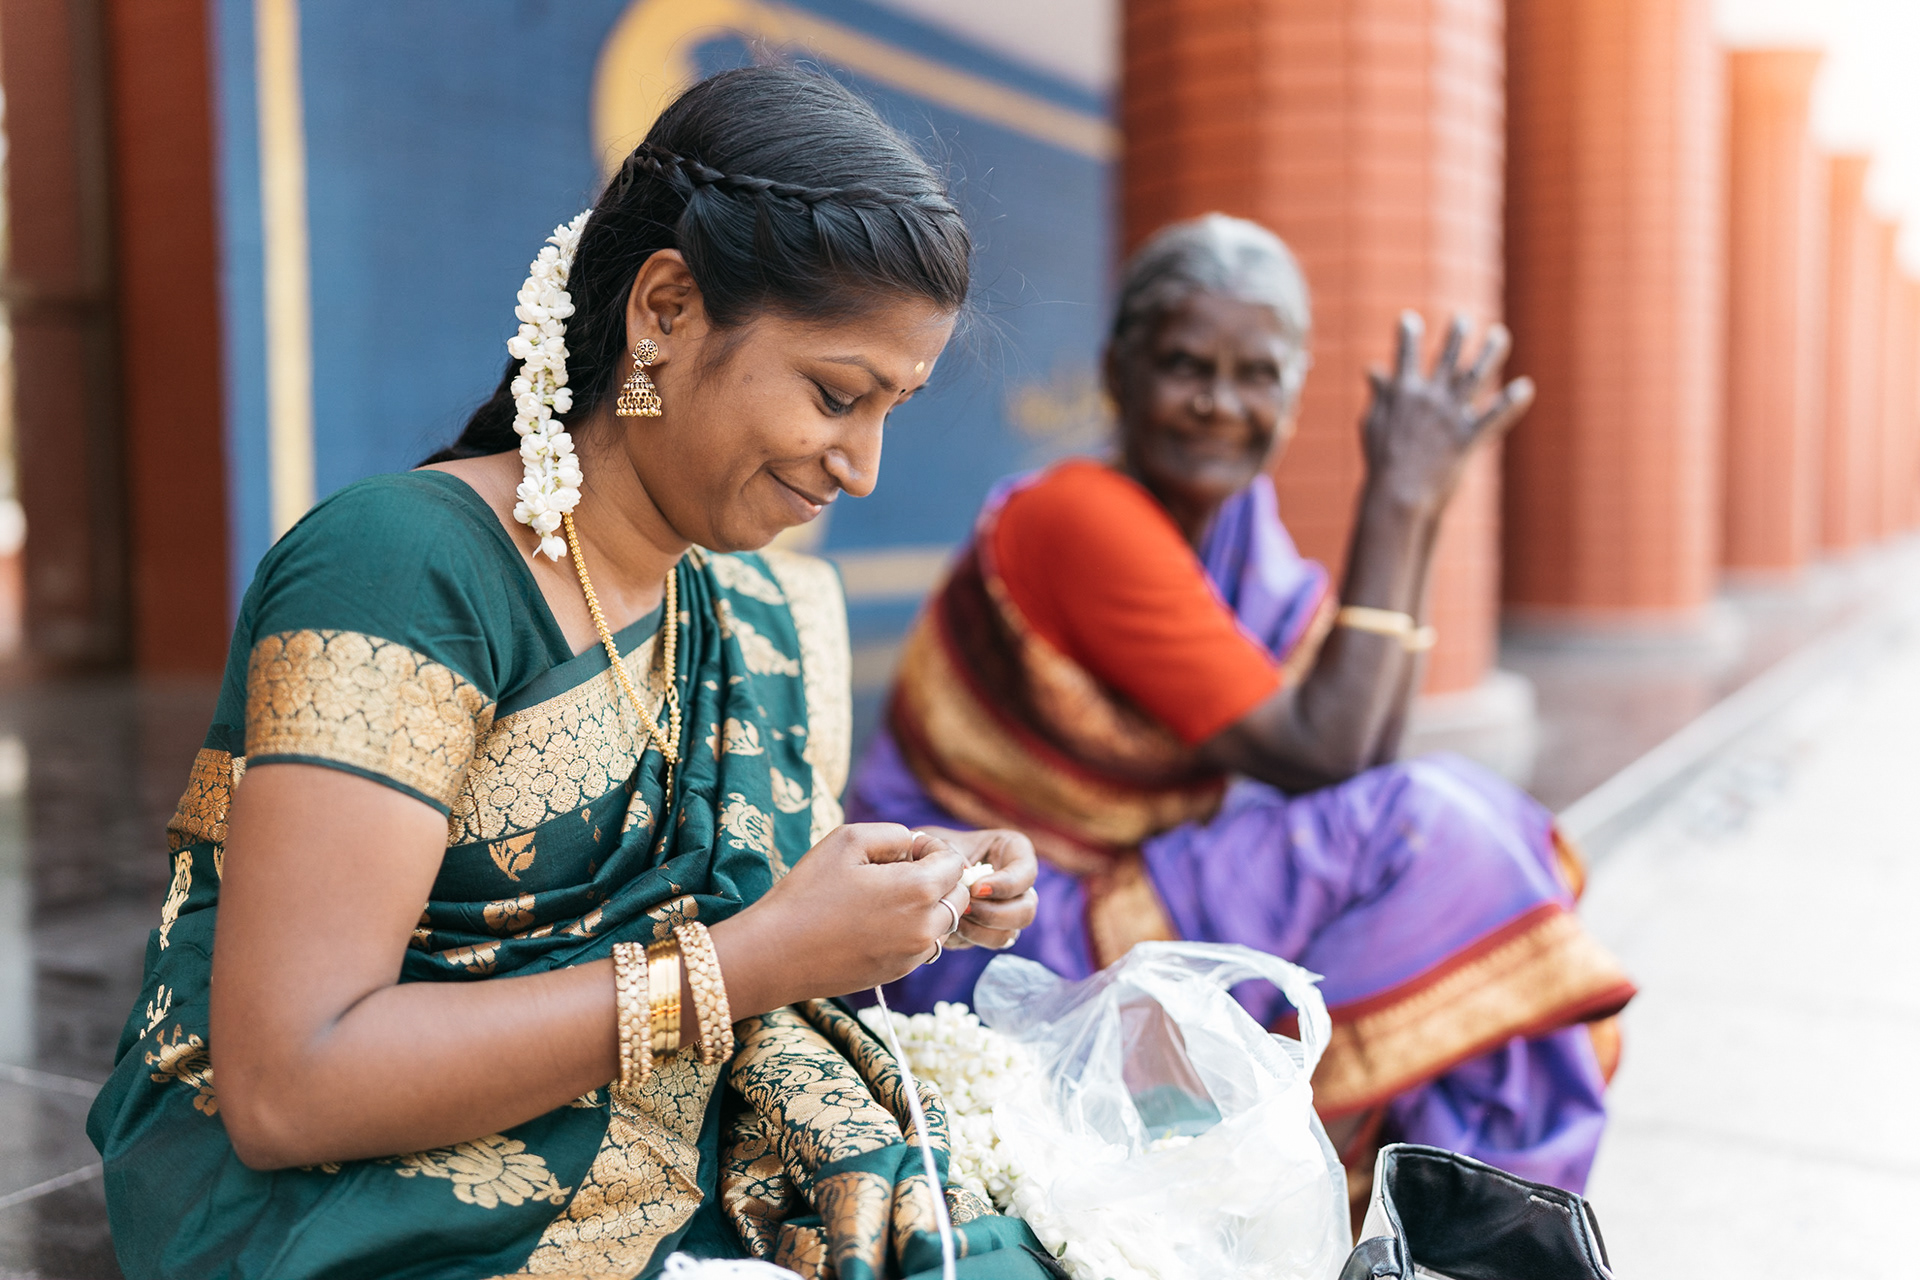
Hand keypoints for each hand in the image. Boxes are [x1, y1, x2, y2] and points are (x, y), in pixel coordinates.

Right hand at [711, 823, 968, 1005]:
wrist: (776, 953)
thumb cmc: (808, 891)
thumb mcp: (848, 840)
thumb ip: (894, 834)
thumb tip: (915, 846)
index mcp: (920, 889)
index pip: (956, 863)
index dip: (934, 848)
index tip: (905, 849)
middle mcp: (926, 926)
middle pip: (957, 895)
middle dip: (938, 878)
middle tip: (898, 871)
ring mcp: (914, 954)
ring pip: (943, 922)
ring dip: (928, 905)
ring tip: (885, 896)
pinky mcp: (899, 972)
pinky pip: (924, 944)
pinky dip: (913, 929)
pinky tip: (875, 921)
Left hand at [920, 827, 1038, 950]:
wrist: (919, 869)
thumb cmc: (933, 848)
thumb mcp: (943, 844)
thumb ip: (956, 858)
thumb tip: (967, 878)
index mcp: (1014, 851)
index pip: (1027, 873)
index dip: (1006, 885)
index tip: (976, 888)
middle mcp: (1017, 884)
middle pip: (1026, 909)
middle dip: (995, 914)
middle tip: (966, 908)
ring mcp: (1008, 909)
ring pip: (1011, 932)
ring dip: (982, 930)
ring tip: (956, 917)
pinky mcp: (992, 929)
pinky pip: (991, 942)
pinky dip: (972, 937)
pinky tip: (952, 926)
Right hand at [1361, 311, 1533, 514]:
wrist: (1397, 495)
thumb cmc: (1382, 462)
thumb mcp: (1373, 424)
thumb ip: (1380, 394)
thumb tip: (1373, 369)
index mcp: (1404, 393)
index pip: (1405, 356)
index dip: (1407, 335)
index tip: (1409, 319)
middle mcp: (1430, 397)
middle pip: (1447, 358)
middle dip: (1456, 336)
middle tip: (1462, 320)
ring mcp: (1450, 416)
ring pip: (1475, 376)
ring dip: (1490, 353)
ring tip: (1500, 335)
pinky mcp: (1468, 438)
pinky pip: (1494, 416)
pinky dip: (1511, 402)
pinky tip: (1526, 387)